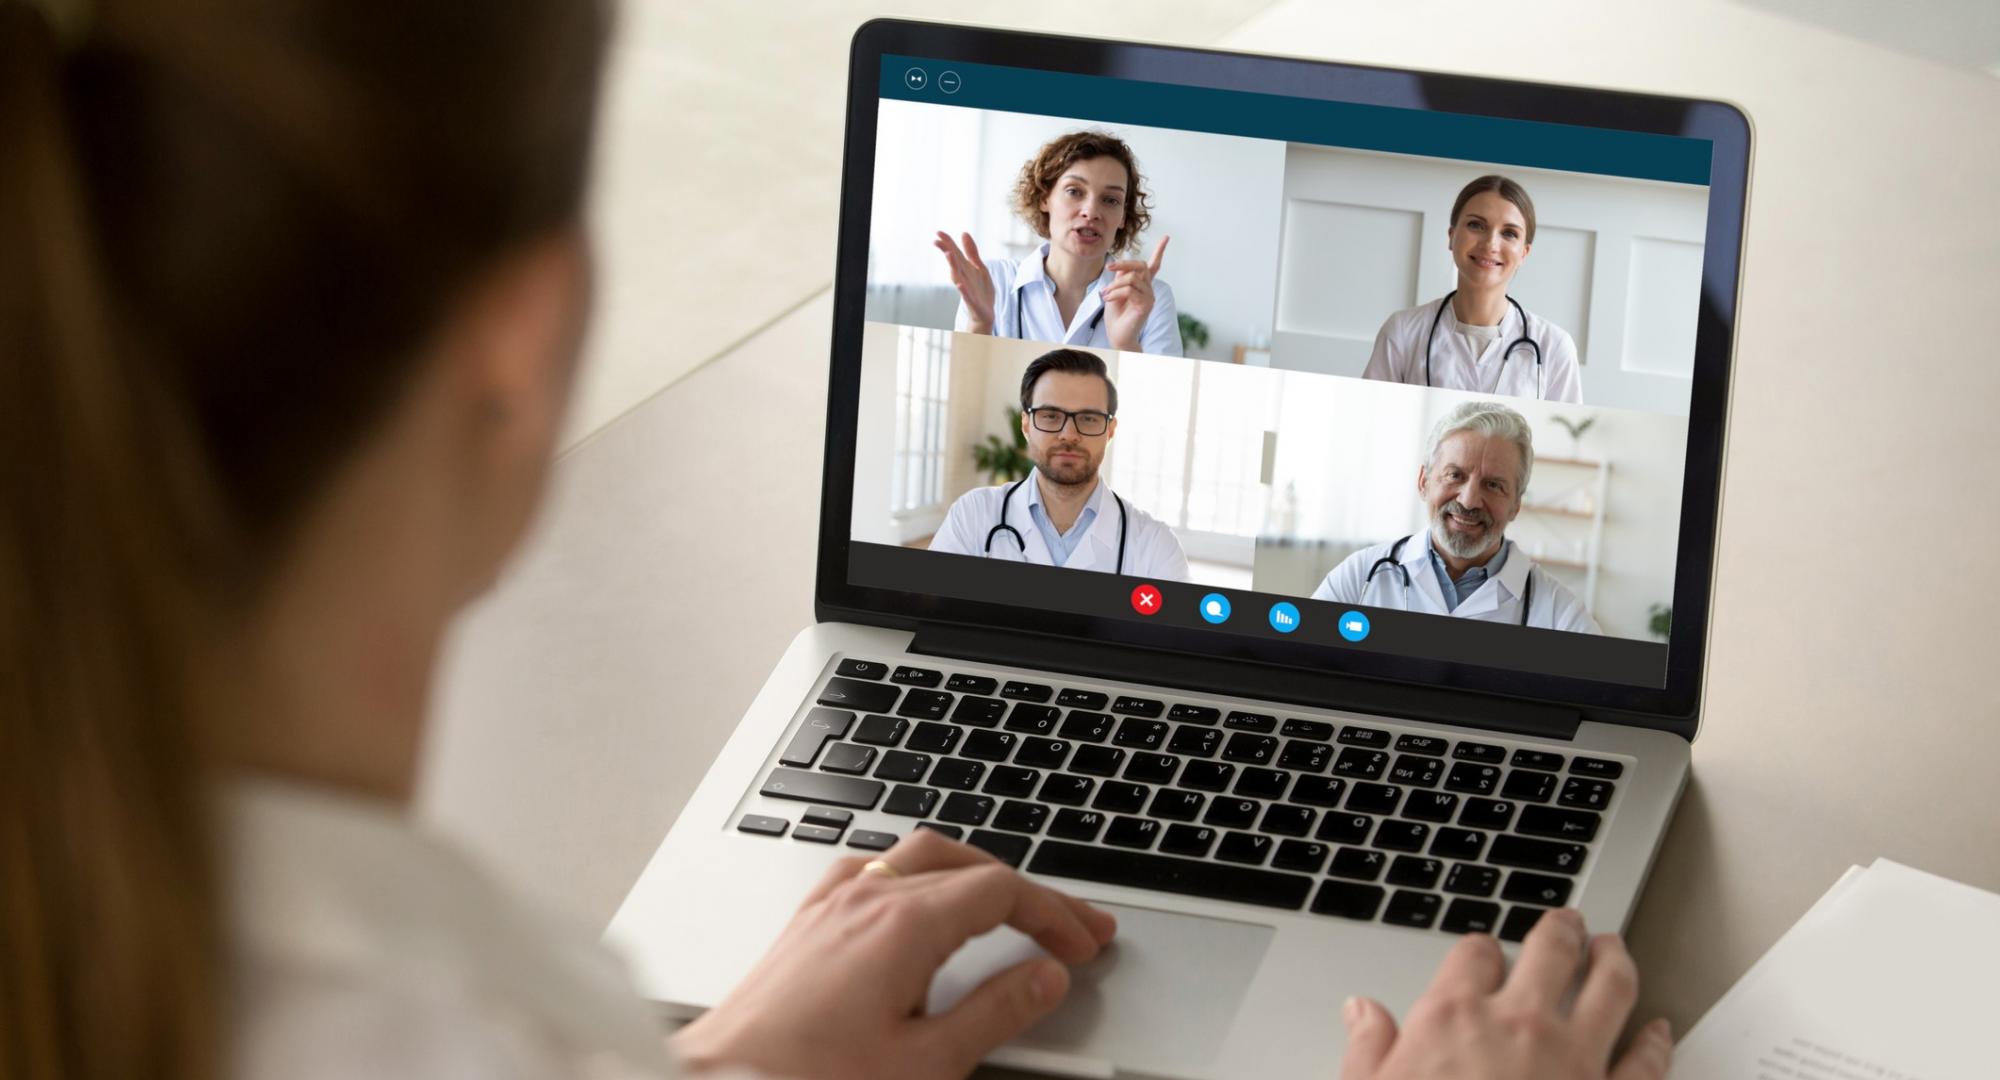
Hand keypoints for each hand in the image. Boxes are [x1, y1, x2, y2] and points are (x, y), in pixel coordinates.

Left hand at [671, 829, 1117, 1079]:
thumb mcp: (926, 1063)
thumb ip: (993, 1014)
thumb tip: (1045, 978)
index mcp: (902, 925)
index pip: (1001, 891)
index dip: (1055, 913)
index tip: (1087, 943)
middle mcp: (865, 898)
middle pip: (966, 865)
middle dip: (1026, 891)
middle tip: (1069, 925)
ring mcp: (830, 905)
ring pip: (918, 857)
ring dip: (973, 874)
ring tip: (1009, 906)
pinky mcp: (806, 924)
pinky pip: (873, 870)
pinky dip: (917, 876)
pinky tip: (919, 902)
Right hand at [933, 231, 996, 333]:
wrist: (985, 313)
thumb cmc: (981, 290)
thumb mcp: (979, 267)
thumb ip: (972, 251)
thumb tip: (964, 233)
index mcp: (966, 268)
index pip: (955, 253)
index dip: (948, 242)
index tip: (938, 232)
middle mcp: (963, 277)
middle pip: (954, 262)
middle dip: (946, 250)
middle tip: (936, 240)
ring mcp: (967, 289)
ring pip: (958, 276)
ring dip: (953, 266)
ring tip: (948, 255)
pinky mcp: (972, 301)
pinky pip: (966, 295)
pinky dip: (962, 290)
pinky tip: (959, 284)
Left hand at [1100, 235, 1168, 351]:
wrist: (1117, 336)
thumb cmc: (1116, 316)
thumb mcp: (1115, 291)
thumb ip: (1121, 278)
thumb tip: (1122, 267)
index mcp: (1143, 285)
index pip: (1154, 265)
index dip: (1160, 251)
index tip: (1167, 237)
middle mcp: (1149, 289)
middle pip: (1140, 266)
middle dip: (1123, 263)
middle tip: (1108, 267)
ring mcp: (1149, 297)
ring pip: (1132, 278)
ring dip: (1115, 284)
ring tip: (1105, 294)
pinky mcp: (1146, 305)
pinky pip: (1130, 290)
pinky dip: (1116, 293)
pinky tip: (1108, 299)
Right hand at [1341, 909, 1672, 1079]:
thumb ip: (1369, 1048)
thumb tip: (1361, 1012)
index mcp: (1453, 1018)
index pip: (1475, 953)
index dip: (1481, 948)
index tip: (1484, 953)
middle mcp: (1519, 1025)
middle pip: (1552, 950)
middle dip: (1562, 930)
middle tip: (1568, 922)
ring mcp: (1574, 1060)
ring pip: (1611, 987)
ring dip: (1616, 960)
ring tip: (1615, 949)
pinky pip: (1647, 1061)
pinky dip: (1658, 1041)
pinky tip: (1660, 1030)